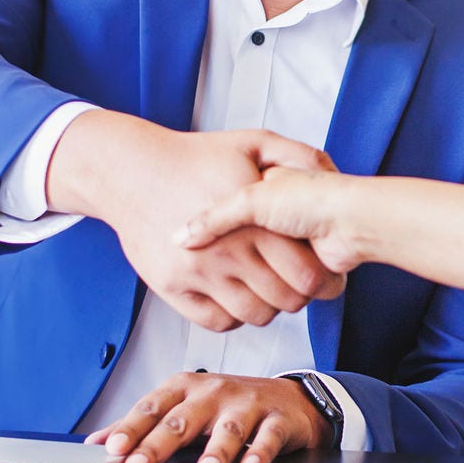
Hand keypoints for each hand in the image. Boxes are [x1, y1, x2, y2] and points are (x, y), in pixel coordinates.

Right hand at [49, 111, 342, 329]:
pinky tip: (234, 293)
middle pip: (285, 301)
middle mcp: (228, 253)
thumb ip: (299, 156)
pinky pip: (217, 321)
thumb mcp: (254, 141)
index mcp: (253, 221)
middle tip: (292, 279)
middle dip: (298, 294)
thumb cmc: (195, 157)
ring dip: (267, 306)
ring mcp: (199, 274)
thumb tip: (331, 177)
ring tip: (264, 285)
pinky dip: (232, 315)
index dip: (319, 278)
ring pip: (253, 315)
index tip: (315, 268)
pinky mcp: (173, 288)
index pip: (306, 276)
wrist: (133, 168)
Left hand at [84, 371, 333, 462]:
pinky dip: (259, 452)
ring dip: (216, 450)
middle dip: (160, 443)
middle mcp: (213, 392)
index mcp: (185, 388)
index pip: (153, 407)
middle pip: (183, 418)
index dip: (132, 427)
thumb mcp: (184, 407)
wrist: (289, 399)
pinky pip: (268, 437)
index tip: (114, 449)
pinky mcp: (278, 419)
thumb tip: (97, 442)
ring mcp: (247, 404)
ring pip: (229, 427)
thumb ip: (143, 425)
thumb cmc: (229, 404)